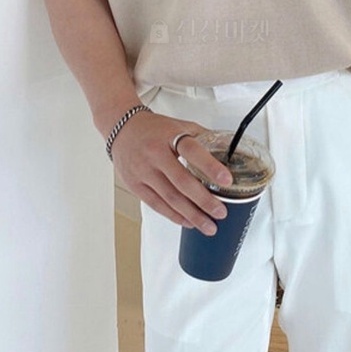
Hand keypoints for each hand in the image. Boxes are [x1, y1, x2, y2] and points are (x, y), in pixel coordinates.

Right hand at [110, 111, 232, 235]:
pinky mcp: (135, 185)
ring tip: (209, 225)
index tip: (227, 180)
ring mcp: (143, 171)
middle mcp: (155, 154)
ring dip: (192, 214)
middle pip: (182, 182)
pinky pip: (157, 204)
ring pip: (170, 198)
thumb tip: (228, 151)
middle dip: (204, 201)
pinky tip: (188, 221)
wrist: (122, 129)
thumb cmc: (154, 129)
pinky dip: (174, 216)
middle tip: (221, 212)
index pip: (192, 150)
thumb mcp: (179, 125)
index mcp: (170, 136)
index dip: (210, 166)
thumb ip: (202, 137)